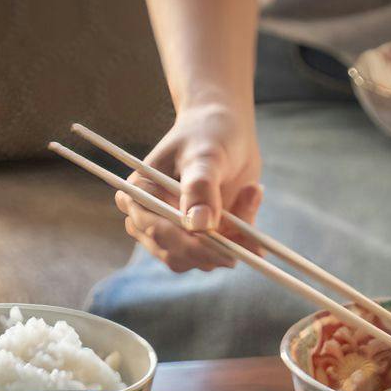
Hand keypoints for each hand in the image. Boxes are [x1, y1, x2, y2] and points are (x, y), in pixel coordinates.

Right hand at [116, 102, 263, 271]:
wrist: (225, 131)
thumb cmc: (208, 134)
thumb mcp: (205, 155)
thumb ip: (201, 188)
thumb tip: (200, 225)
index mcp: (139, 195)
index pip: (158, 232)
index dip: (191, 247)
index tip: (226, 251)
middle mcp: (150, 219)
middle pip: (178, 255)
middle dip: (217, 248)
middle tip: (249, 232)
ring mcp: (175, 232)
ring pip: (204, 259)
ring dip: (234, 237)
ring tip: (251, 191)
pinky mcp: (200, 239)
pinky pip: (223, 253)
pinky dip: (243, 236)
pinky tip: (252, 199)